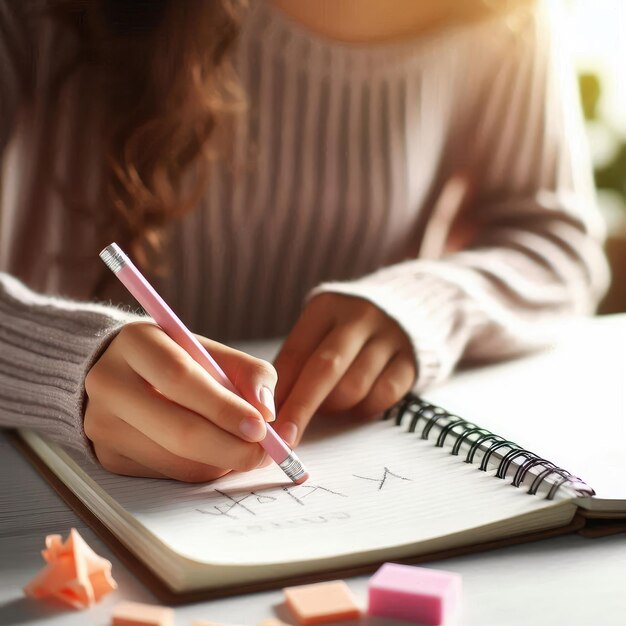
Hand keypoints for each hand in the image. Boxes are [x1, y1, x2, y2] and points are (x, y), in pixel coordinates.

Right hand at [84, 322, 276, 480]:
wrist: (125, 372)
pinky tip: (214, 453)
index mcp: (136, 342)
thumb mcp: (213, 351)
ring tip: (244, 449)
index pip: (180, 378)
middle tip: (265, 453)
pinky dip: (201, 468)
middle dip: (231, 447)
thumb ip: (249, 373)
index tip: (261, 426)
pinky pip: (167, 474)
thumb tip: (267, 413)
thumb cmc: (179, 359)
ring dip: (221, 462)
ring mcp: (102, 423)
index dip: (224, 407)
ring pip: (176, 460)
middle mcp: (110, 382)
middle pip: (177, 429)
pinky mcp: (107, 455)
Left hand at [273, 293, 416, 446]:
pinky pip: (384, 395)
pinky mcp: (411, 359)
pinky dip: (365, 408)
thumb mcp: (318, 331)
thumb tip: (271, 407)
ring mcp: (389, 336)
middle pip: (324, 369)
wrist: (404, 308)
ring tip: (329, 406)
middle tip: (286, 438)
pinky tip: (356, 406)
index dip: (278, 391)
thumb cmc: (345, 329)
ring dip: (335, 407)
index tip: (265, 423)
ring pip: (353, 387)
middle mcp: (359, 317)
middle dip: (301, 408)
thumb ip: (296, 363)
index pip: (296, 354)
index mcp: (326, 307)